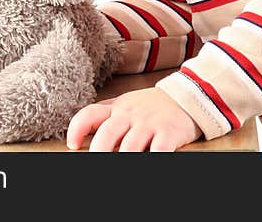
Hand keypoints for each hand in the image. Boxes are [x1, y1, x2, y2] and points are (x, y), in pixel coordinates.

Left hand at [66, 87, 201, 151]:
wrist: (188, 95)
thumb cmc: (152, 104)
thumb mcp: (126, 103)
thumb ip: (106, 113)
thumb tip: (81, 128)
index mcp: (117, 108)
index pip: (90, 114)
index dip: (76, 129)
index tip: (73, 145)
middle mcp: (130, 115)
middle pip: (107, 134)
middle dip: (98, 152)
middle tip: (96, 163)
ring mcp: (150, 124)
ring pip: (130, 147)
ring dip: (124, 160)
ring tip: (121, 166)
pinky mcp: (168, 133)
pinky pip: (158, 151)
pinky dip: (152, 160)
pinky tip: (149, 162)